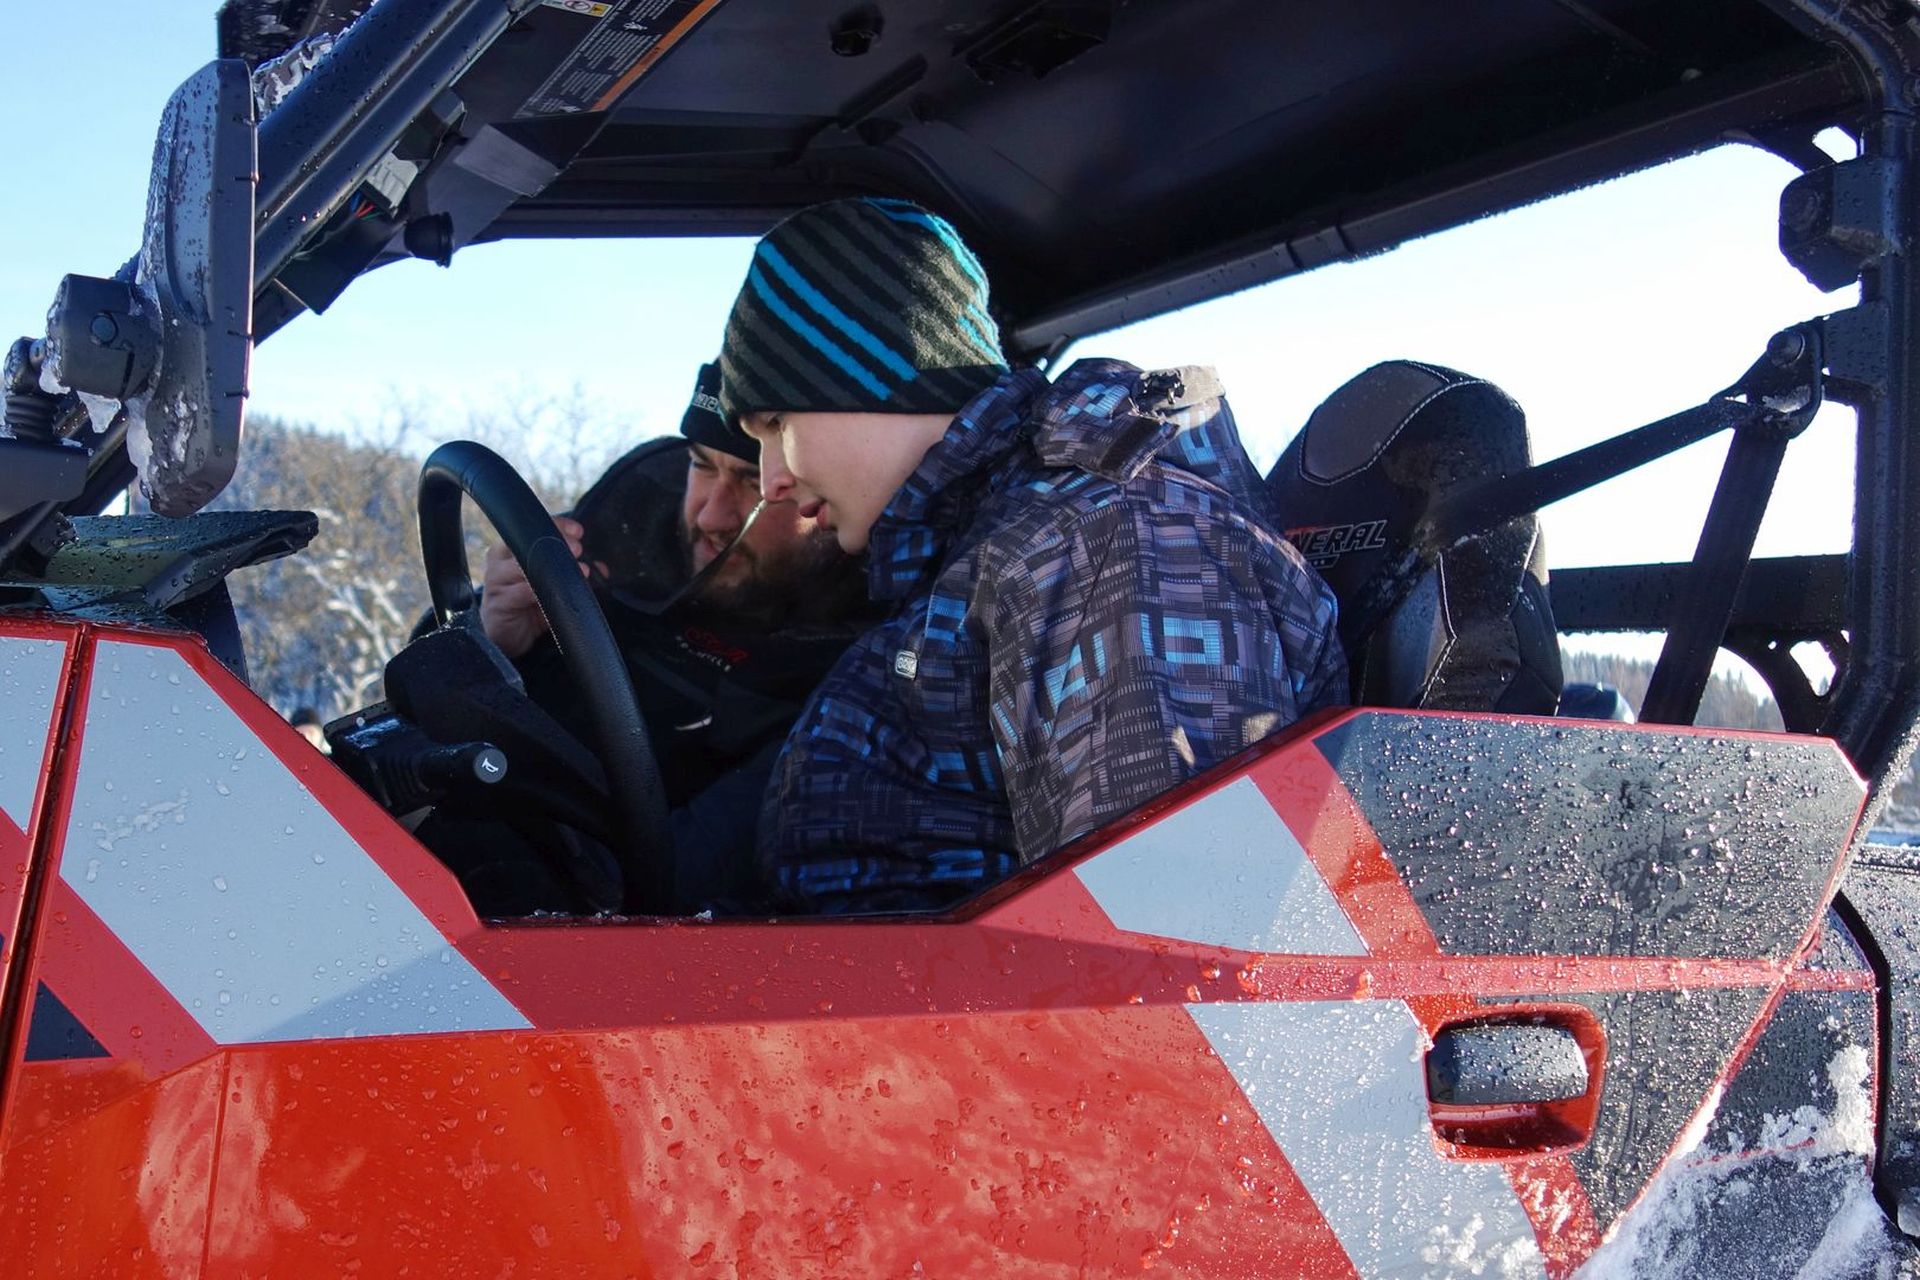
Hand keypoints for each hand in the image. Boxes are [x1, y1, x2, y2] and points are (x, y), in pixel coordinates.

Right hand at [478, 515, 591, 658]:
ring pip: (520, 566)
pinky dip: (537, 592)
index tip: (578, 531)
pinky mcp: (497, 603)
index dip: (556, 525)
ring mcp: (496, 581)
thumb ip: (573, 572)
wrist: (505, 636)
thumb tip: (602, 568)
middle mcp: (500, 560)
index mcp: (511, 548)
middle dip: (554, 542)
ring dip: (549, 567)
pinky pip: (517, 594)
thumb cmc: (527, 604)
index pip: (531, 527)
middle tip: (578, 549)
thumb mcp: (551, 585)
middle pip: (524, 542)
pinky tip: (553, 593)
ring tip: (578, 571)